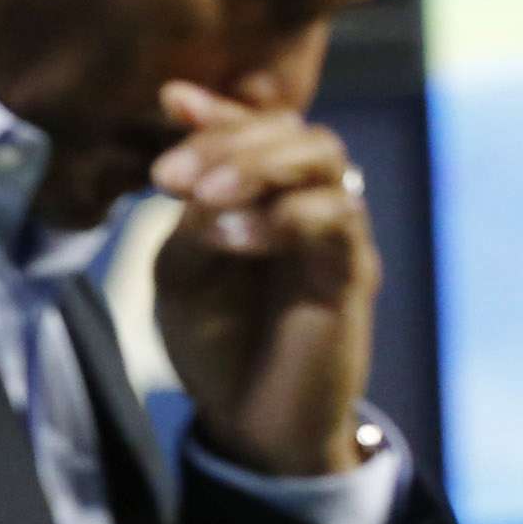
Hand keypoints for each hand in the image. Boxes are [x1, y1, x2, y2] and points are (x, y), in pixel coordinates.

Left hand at [145, 82, 378, 477]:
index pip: (258, 131)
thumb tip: (190, 164)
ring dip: (257, 166)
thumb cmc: (215, 340)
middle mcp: (308, 206)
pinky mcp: (352, 274)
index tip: (170, 101)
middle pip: (298, 132)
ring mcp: (335, 237)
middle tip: (170, 176)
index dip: (219, 112)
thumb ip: (188, 215)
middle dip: (231, 139)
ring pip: (326, 161)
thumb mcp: (180, 270)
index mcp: (262, 197)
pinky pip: (336, 220)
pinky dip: (281, 217)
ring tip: (199, 197)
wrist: (249, 422)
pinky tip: (230, 239)